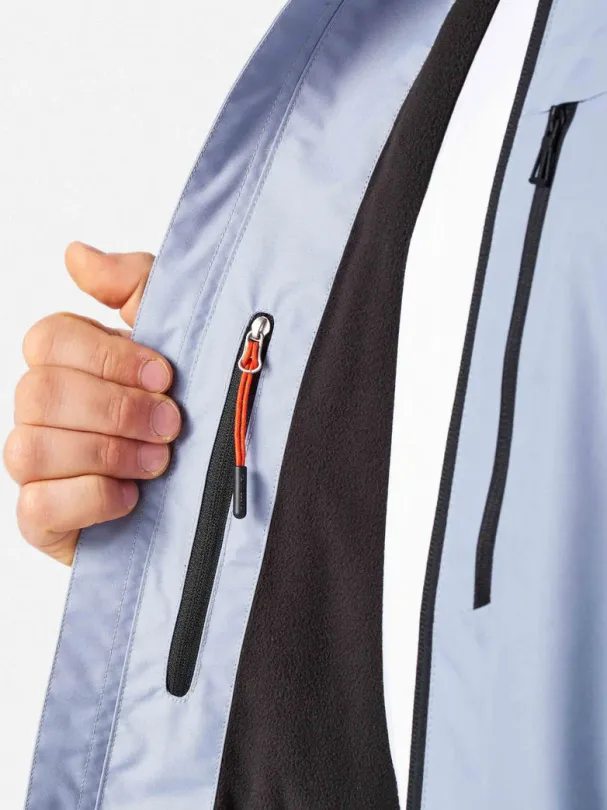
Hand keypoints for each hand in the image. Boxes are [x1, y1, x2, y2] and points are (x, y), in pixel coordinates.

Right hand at [3, 243, 181, 564]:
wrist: (206, 488)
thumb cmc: (187, 405)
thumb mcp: (177, 334)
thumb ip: (133, 286)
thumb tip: (75, 255)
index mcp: (67, 362)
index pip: (48, 339)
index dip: (107, 357)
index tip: (166, 375)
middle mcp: (41, 411)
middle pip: (40, 393)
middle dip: (117, 410)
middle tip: (172, 425)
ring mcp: (36, 465)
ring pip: (32, 448)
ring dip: (107, 453)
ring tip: (160, 461)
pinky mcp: (41, 518)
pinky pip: (37, 505)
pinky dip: (92, 498)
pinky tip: (131, 496)